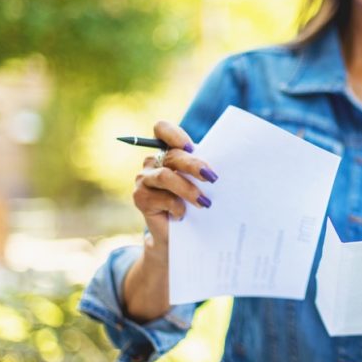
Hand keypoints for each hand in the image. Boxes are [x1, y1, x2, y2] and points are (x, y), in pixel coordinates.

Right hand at [132, 120, 218, 250]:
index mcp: (168, 151)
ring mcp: (144, 179)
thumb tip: (222, 166)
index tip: (191, 147)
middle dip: (193, 165)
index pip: (162, 129)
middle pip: (171, 155)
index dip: (174, 134)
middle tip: (212, 177)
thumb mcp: (200, 181)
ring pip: (165, 176)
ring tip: (205, 203)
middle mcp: (153, 161)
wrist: (180, 232)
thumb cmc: (194, 200)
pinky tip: (183, 215)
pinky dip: (176, 207)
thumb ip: (203, 168)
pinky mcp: (140, 198)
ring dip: (188, 189)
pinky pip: (161, 198)